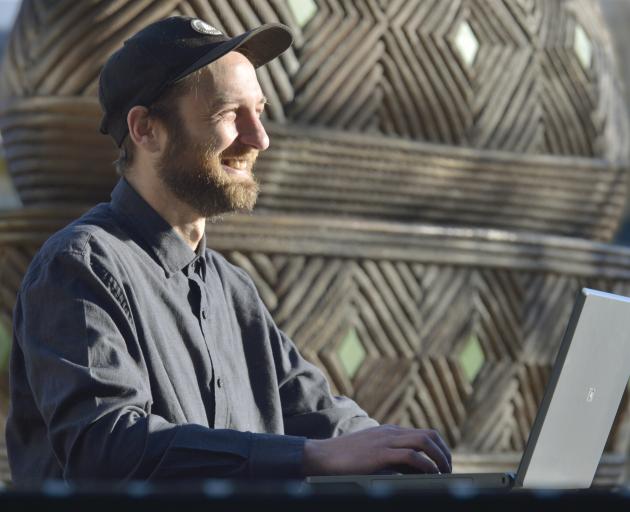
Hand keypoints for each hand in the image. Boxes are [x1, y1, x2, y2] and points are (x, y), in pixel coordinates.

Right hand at [302, 424, 451, 475]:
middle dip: (444, 453)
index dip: (439, 448)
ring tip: (443, 474)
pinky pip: (411, 456)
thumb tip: (408, 471)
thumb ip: (388, 456)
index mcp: (389, 432)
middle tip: (448, 471)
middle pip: (429, 435)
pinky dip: (425, 465)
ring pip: (424, 442)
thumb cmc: (343, 458)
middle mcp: (390, 433)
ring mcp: (385, 441)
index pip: (424, 433)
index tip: (444, 464)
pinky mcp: (379, 454)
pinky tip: (429, 475)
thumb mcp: (369, 452)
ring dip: (439, 458)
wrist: (321, 455)